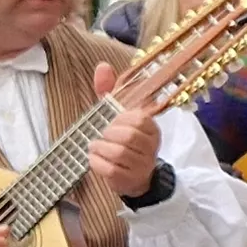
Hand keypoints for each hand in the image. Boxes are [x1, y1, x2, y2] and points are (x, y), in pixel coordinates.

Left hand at [86, 62, 162, 200]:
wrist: (135, 175)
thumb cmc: (124, 140)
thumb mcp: (118, 114)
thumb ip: (109, 91)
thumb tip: (102, 66)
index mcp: (151, 127)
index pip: (138, 118)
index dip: (119, 120)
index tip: (112, 122)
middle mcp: (151, 146)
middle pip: (128, 137)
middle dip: (109, 135)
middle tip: (102, 136)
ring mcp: (143, 165)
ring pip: (119, 153)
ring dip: (100, 149)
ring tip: (95, 147)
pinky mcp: (131, 180)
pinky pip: (111, 170)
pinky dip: (97, 163)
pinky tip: (95, 159)